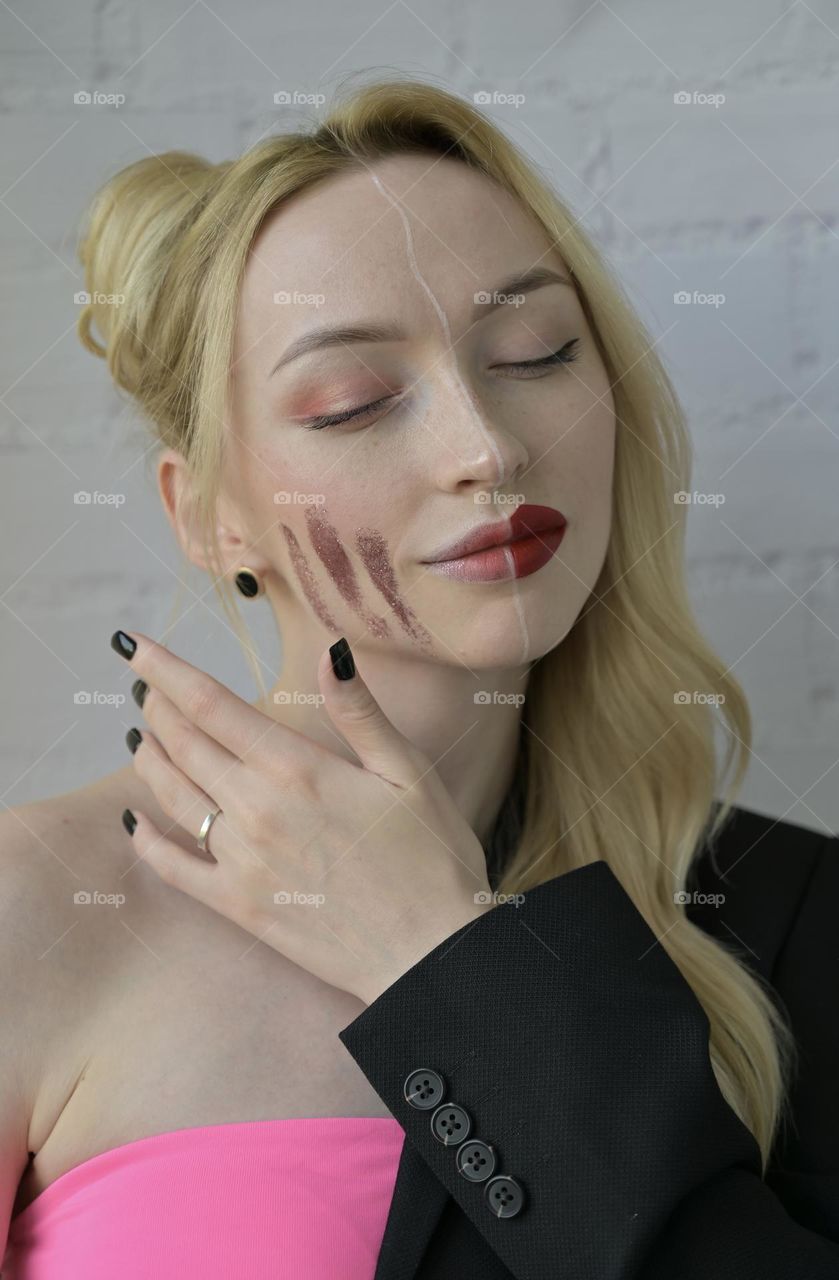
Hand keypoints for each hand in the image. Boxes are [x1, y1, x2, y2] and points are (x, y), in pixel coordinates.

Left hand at [112, 630, 493, 1004]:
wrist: (429, 955)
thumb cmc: (432, 857)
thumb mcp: (409, 772)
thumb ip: (360, 712)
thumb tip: (330, 652)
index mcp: (297, 768)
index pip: (211, 704)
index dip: (166, 670)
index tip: (133, 646)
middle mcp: (257, 808)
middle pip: (184, 744)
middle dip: (158, 708)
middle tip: (144, 687)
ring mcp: (241, 860)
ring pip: (174, 796)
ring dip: (149, 759)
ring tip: (138, 735)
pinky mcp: (238, 905)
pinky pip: (174, 867)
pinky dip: (147, 839)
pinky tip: (133, 820)